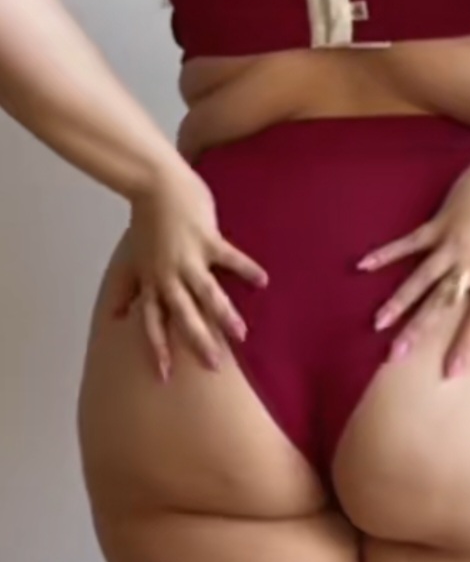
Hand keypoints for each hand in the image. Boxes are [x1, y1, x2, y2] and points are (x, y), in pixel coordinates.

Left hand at [108, 161, 267, 380]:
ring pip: (206, 293)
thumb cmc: (147, 222)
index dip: (158, 349)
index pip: (153, 322)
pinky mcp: (207, 239)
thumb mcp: (134, 259)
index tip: (165, 376)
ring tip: (241, 335)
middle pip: (183, 315)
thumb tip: (115, 316)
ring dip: (223, 314)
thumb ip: (129, 288)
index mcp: (153, 282)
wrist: (154, 184)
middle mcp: (169, 275)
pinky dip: (245, 269)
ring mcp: (189, 258)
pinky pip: (229, 257)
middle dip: (198, 341)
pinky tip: (262, 281)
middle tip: (214, 366)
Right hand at [358, 155, 469, 377]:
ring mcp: (451, 245)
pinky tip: (363, 265)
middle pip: (440, 305)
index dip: (467, 346)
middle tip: (395, 356)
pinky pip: (408, 243)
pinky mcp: (438, 225)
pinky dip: (386, 254)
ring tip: (378, 323)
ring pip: (419, 280)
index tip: (453, 372)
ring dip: (398, 302)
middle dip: (417, 332)